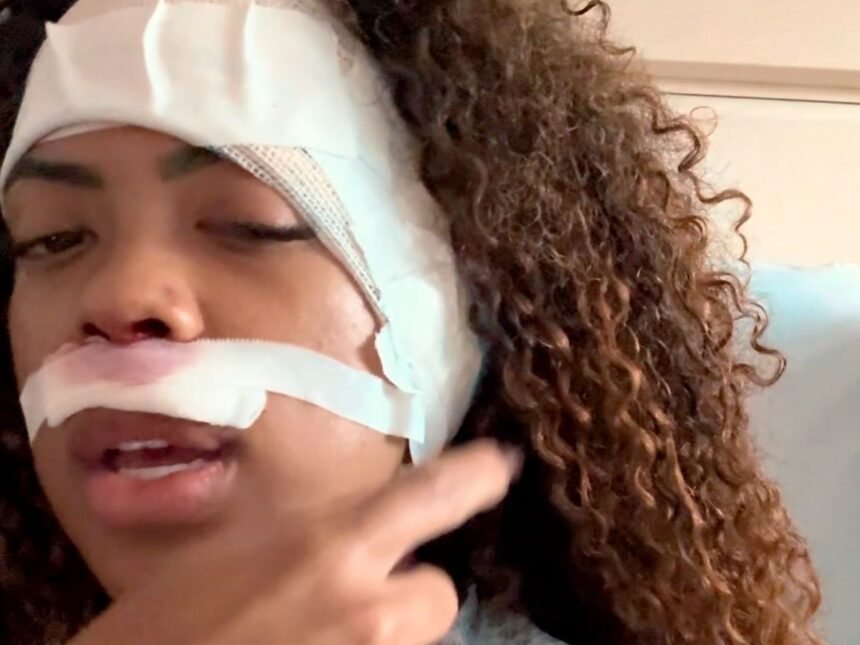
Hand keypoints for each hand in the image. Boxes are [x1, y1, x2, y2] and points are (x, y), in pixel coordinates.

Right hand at [69, 440, 521, 644]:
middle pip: (438, 593)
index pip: (431, 496)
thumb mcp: (232, 552)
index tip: (500, 464)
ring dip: (387, 632)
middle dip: (410, 590)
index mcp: (331, 548)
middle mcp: (366, 608)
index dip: (474, 476)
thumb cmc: (161, 621)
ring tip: (326, 631)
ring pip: (416, 637)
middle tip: (359, 595)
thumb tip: (351, 533)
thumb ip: (307, 536)